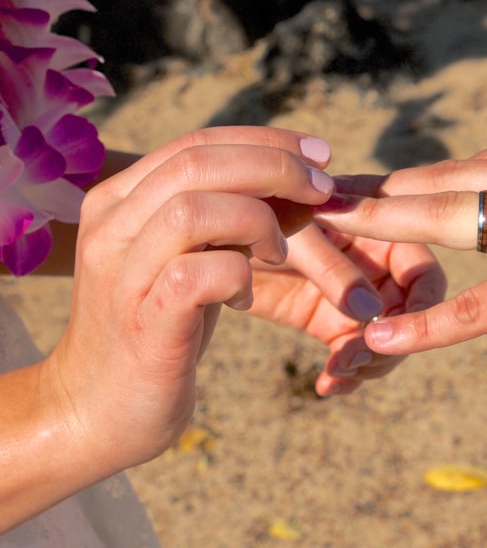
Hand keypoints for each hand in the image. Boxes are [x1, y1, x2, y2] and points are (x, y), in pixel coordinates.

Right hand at [41, 127, 336, 477]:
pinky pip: (200, 273)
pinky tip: (246, 298)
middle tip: (322, 191)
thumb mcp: (191, 260)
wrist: (95, 415)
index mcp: (120, 201)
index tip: (319, 153)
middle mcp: (113, 226)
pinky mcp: (144, 320)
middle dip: (275, 166)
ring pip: (196, 208)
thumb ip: (226, 219)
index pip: (197, 143)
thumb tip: (298, 182)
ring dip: (259, 221)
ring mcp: (123, 272)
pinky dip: (240, 276)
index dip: (266, 141)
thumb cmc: (158, 332)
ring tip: (278, 253)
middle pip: (198, 161)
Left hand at [247, 222, 444, 395]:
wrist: (213, 240)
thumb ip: (333, 269)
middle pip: (409, 315)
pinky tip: (326, 385)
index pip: (422, 273)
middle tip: (356, 361)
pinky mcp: (330, 322)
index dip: (421, 306)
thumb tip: (371, 314)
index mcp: (382, 234)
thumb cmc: (258, 217)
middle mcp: (377, 266)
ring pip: (384, 342)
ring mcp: (355, 298)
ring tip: (338, 373)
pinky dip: (345, 374)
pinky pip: (352, 355)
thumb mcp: (296, 236)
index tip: (394, 332)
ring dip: (369, 364)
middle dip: (390, 344)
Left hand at [314, 132, 486, 355]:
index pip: (468, 163)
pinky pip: (482, 304)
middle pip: (436, 183)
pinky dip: (426, 322)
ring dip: (372, 241)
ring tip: (309, 251)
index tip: (367, 183)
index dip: (411, 177)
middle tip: (308, 200)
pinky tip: (378, 335)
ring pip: (441, 227)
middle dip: (367, 195)